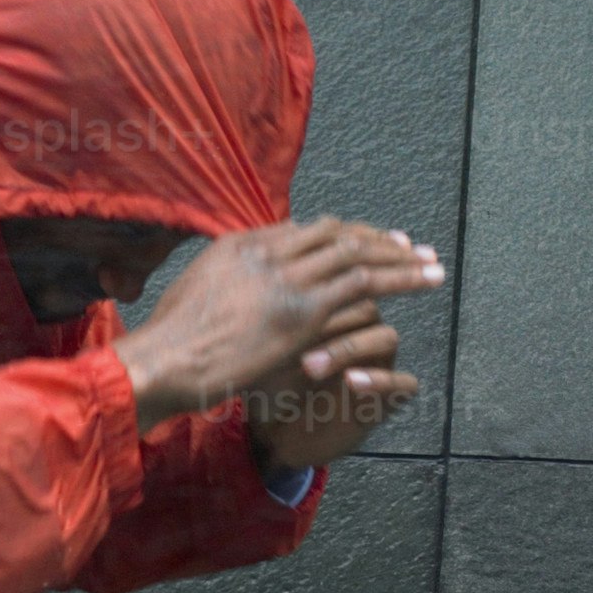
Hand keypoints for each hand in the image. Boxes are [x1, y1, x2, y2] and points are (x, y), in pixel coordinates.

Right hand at [113, 220, 439, 439]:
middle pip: (335, 232)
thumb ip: (220, 289)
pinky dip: (402, 278)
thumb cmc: (168, 346)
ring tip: (430, 262)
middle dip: (376, 238)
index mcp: (238, 245)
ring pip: (357, 252)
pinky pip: (364, 285)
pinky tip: (427, 280)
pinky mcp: (305, 312)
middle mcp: (266, 252)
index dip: (341, 235)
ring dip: (399, 255)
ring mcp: (287, 279)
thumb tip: (229, 294)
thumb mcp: (190, 300)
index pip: (302, 230)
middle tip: (408, 245)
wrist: (162, 362)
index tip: (364, 242)